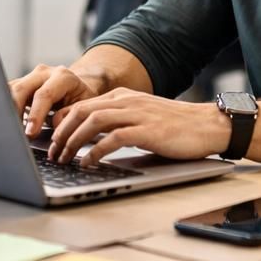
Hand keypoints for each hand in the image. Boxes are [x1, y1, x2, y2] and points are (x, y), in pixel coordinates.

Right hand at [9, 64, 104, 136]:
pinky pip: (7, 94)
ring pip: (10, 90)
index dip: (35, 115)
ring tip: (9, 130)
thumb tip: (54, 125)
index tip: (30, 133)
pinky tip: (6, 123)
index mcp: (63, 77)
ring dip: (7, 111)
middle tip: (16, 133)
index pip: (44, 95)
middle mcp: (44, 73)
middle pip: (21, 89)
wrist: (78, 88)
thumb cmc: (82, 100)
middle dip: (15, 112)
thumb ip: (69, 115)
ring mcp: (30, 77)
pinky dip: (5, 109)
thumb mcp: (84, 107)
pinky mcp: (20, 84)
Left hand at [48, 87, 231, 165]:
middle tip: (52, 152)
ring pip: (93, 122)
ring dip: (73, 141)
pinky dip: (95, 151)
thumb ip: (120, 124)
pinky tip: (88, 163)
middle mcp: (127, 101)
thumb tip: (93, 140)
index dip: (62, 122)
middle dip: (62, 133)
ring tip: (64, 158)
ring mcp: (137, 114)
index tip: (52, 139)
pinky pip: (113, 138)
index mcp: (123, 97)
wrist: (209, 125)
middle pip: (81, 111)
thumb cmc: (177, 127)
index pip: (82, 105)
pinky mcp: (147, 130)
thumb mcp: (142, 119)